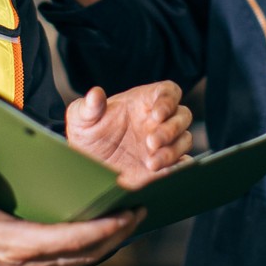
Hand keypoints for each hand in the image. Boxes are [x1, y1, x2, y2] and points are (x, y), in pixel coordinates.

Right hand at [0, 158, 139, 265]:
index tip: (125, 215)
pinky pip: (74, 264)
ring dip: (111, 242)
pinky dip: (95, 249)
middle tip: (141, 211)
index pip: (72, 240)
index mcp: (21, 246)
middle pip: (88, 253)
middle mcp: (34, 265)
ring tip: (132, 219)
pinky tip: (108, 233)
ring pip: (85, 261)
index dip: (102, 230)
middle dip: (118, 233)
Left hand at [66, 82, 193, 188]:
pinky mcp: (165, 165)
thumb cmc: (87, 134)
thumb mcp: (81, 119)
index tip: (157, 114)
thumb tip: (95, 94)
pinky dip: (179, 168)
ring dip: (173, 151)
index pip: (168, 92)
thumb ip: (88, 106)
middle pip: (183, 116)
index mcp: (143, 102)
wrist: (88, 165)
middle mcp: (158, 121)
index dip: (168, 101)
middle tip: (150, 142)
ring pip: (184, 140)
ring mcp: (164, 143)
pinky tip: (163, 173)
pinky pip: (182, 163)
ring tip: (151, 163)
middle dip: (171, 128)